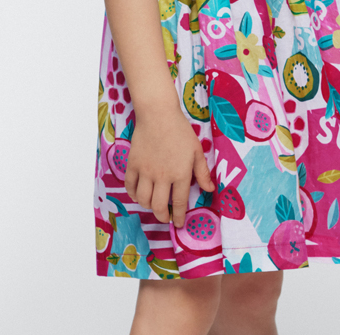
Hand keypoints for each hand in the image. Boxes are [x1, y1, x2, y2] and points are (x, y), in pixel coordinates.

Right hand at [124, 108, 214, 227]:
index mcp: (180, 174)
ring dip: (147, 206)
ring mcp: (145, 171)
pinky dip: (133, 194)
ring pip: (143, 199)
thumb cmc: (180, 131)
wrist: (158, 114)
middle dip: (162, 216)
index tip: (179, 224)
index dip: (178, 216)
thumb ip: (202, 172)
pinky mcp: (133, 164)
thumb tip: (210, 190)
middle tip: (165, 217)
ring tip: (152, 205)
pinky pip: (130, 186)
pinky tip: (138, 194)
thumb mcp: (196, 151)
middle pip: (158, 206)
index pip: (178, 202)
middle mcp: (162, 176)